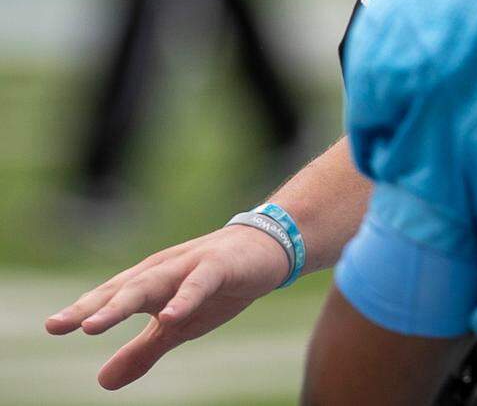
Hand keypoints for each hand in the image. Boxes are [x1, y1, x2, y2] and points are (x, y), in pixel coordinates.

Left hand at [43, 224, 291, 389]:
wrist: (268, 250)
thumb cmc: (217, 286)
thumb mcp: (177, 326)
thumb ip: (142, 351)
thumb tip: (101, 382)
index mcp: (150, 283)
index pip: (111, 297)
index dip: (82, 311)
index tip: (53, 325)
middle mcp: (164, 270)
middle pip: (124, 290)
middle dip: (93, 308)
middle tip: (60, 324)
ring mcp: (191, 265)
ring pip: (153, 284)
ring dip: (123, 303)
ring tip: (96, 324)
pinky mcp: (220, 266)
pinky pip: (199, 283)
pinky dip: (182, 299)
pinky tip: (168, 316)